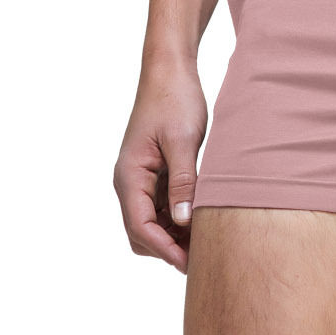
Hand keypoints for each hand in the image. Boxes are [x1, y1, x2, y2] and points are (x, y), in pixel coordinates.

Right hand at [113, 55, 207, 273]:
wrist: (170, 71)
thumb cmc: (175, 100)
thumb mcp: (183, 141)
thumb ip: (183, 182)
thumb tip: (182, 222)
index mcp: (129, 175)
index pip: (140, 227)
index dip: (164, 249)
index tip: (190, 263)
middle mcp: (129, 181)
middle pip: (142, 232)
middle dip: (168, 247)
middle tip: (202, 256)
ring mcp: (140, 178)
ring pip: (152, 221)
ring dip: (174, 233)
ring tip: (206, 239)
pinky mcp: (154, 172)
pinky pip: (161, 205)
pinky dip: (178, 216)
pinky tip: (201, 217)